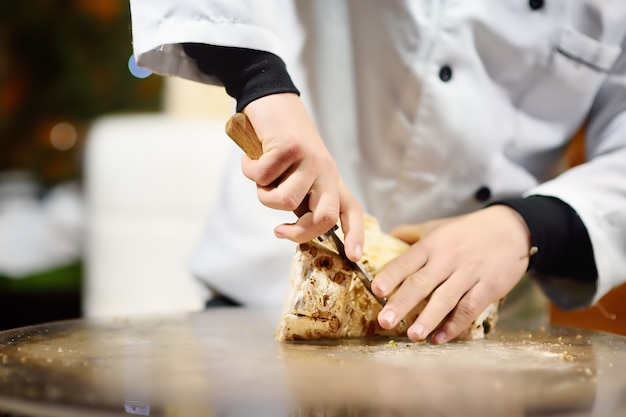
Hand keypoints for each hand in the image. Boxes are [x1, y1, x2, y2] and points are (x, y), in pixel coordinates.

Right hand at [242, 93, 363, 260]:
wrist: (270, 101)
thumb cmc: (280, 144)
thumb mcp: (297, 173)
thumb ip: (301, 198)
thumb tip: (297, 231)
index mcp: (330, 179)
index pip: (351, 209)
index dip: (356, 235)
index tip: (354, 257)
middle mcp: (326, 169)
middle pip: (324, 217)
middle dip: (298, 233)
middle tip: (279, 231)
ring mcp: (310, 158)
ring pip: (284, 201)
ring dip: (263, 193)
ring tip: (260, 176)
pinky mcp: (291, 146)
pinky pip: (262, 177)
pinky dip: (249, 170)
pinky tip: (252, 157)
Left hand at [371, 205, 531, 342]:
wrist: (512, 228)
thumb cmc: (468, 230)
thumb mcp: (438, 227)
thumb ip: (412, 234)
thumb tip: (387, 236)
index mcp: (432, 245)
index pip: (406, 261)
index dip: (391, 276)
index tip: (376, 289)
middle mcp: (447, 259)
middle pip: (421, 283)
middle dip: (402, 303)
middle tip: (385, 321)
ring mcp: (468, 273)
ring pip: (445, 298)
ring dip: (428, 318)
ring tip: (413, 335)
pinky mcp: (489, 286)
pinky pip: (470, 308)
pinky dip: (455, 324)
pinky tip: (439, 338)